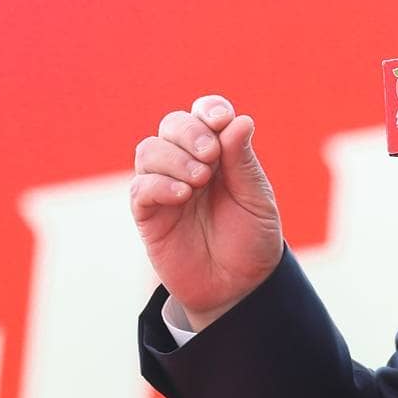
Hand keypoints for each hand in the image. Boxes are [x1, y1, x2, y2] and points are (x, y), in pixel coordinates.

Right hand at [130, 93, 283, 329]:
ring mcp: (164, 188)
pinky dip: (159, 184)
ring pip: (149, 150)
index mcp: (217, 154)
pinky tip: (183, 195)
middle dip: (190, 132)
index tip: (220, 120)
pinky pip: (141, 188)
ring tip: (199, 180)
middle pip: (171, 124)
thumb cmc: (250, 240)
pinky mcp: (148, 215)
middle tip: (211, 155)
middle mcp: (187, 164)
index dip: (208, 109)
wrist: (238, 287)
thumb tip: (239, 119)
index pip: (204, 114)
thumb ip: (243, 162)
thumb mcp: (256, 200)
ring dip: (174, 157)